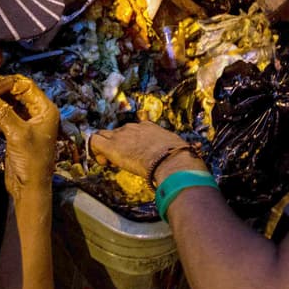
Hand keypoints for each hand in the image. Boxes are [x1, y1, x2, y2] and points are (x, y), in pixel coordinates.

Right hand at [0, 75, 57, 200]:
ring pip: (6, 106)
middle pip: (14, 94)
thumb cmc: (31, 160)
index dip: (6, 83)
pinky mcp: (16, 133)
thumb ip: (1, 111)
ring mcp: (27, 123)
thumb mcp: (17, 133)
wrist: (29, 188)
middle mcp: (37, 113)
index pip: (25, 85)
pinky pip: (3, 119)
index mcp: (45, 109)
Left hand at [89, 122, 204, 182]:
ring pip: (104, 136)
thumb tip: (193, 152)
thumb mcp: (177, 148)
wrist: (171, 161)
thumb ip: (176, 149)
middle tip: (120, 160)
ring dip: (104, 148)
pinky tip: (103, 162)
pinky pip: (94, 142)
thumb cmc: (178, 157)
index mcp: (149, 127)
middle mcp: (133, 127)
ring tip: (109, 161)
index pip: (133, 129)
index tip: (133, 153)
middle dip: (116, 145)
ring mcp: (121, 135)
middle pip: (117, 132)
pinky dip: (94, 151)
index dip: (129, 141)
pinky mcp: (112, 146)